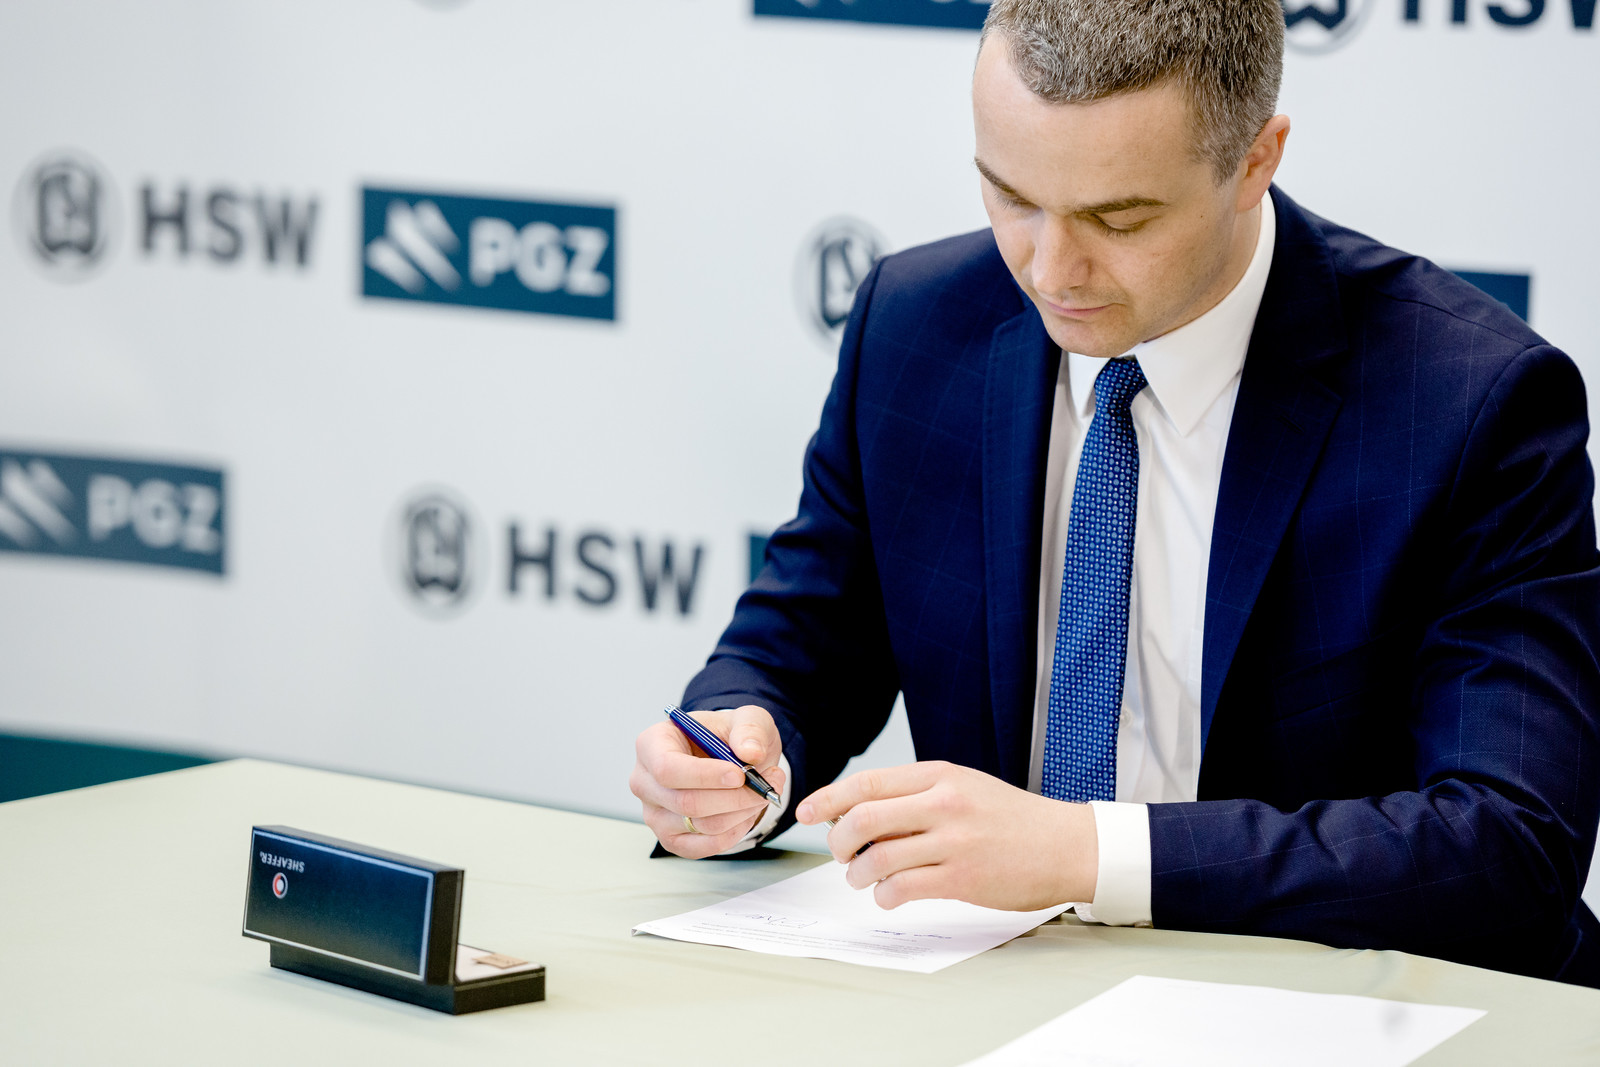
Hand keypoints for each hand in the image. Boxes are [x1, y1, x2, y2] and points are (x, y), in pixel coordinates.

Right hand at [630, 705, 785, 858]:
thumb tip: (750, 752)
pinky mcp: (672, 838)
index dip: (704, 775)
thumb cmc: (729, 737)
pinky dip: (735, 832)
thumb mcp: (747, 718)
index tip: (740, 774)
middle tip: (767, 784)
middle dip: (734, 797)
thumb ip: (751, 728)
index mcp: (652, 744)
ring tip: (762, 793)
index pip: (667, 768)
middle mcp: (645, 781)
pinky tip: (746, 812)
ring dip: (741, 812)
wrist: (730, 760)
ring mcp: (655, 814)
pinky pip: (706, 846)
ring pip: (701, 826)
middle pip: (685, 802)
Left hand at [795, 761, 1096, 911]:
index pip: (867, 783)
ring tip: (863, 878)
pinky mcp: (962, 879)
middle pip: (862, 820)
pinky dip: (884, 895)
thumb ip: (915, 795)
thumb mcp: (964, 787)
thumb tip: (857, 812)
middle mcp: (943, 803)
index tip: (807, 812)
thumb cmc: (1011, 819)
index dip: (828, 799)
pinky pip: (901, 888)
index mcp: (939, 776)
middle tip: (841, 854)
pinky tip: (890, 895)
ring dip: (858, 874)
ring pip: (877, 858)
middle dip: (838, 841)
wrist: (1065, 844)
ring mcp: (953, 842)